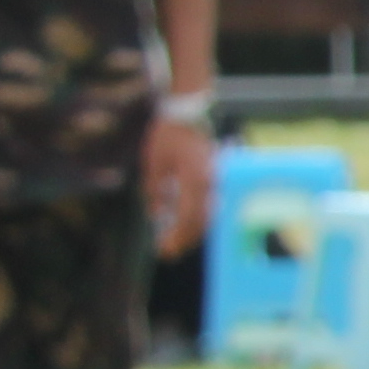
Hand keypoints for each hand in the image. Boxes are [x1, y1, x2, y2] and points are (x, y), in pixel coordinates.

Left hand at [140, 112, 217, 261]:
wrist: (188, 115)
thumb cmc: (168, 136)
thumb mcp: (153, 164)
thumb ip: (155, 191)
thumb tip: (156, 215)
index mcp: (193, 180)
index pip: (188, 217)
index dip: (177, 236)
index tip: (163, 250)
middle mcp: (209, 184)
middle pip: (201, 220)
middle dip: (184, 239)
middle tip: (168, 253)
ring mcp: (214, 182)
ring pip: (206, 215)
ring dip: (191, 231)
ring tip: (175, 243)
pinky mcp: (213, 180)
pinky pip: (208, 205)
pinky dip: (196, 218)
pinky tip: (184, 225)